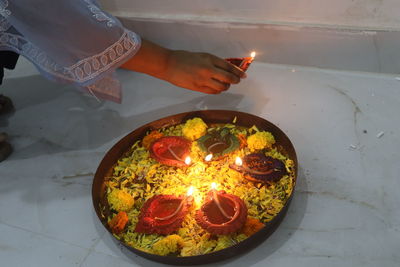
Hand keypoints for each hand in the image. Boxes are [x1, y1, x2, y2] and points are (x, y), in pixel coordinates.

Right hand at [121, 39, 245, 93]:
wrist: (169, 64)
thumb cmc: (184, 58)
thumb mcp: (201, 56)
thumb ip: (213, 62)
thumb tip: (225, 70)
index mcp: (210, 59)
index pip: (229, 66)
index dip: (238, 72)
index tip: (243, 75)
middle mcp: (208, 69)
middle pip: (228, 78)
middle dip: (235, 80)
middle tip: (237, 81)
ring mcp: (203, 80)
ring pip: (222, 87)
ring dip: (226, 87)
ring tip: (225, 85)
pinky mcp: (198, 88)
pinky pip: (213, 92)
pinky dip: (217, 91)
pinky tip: (217, 88)